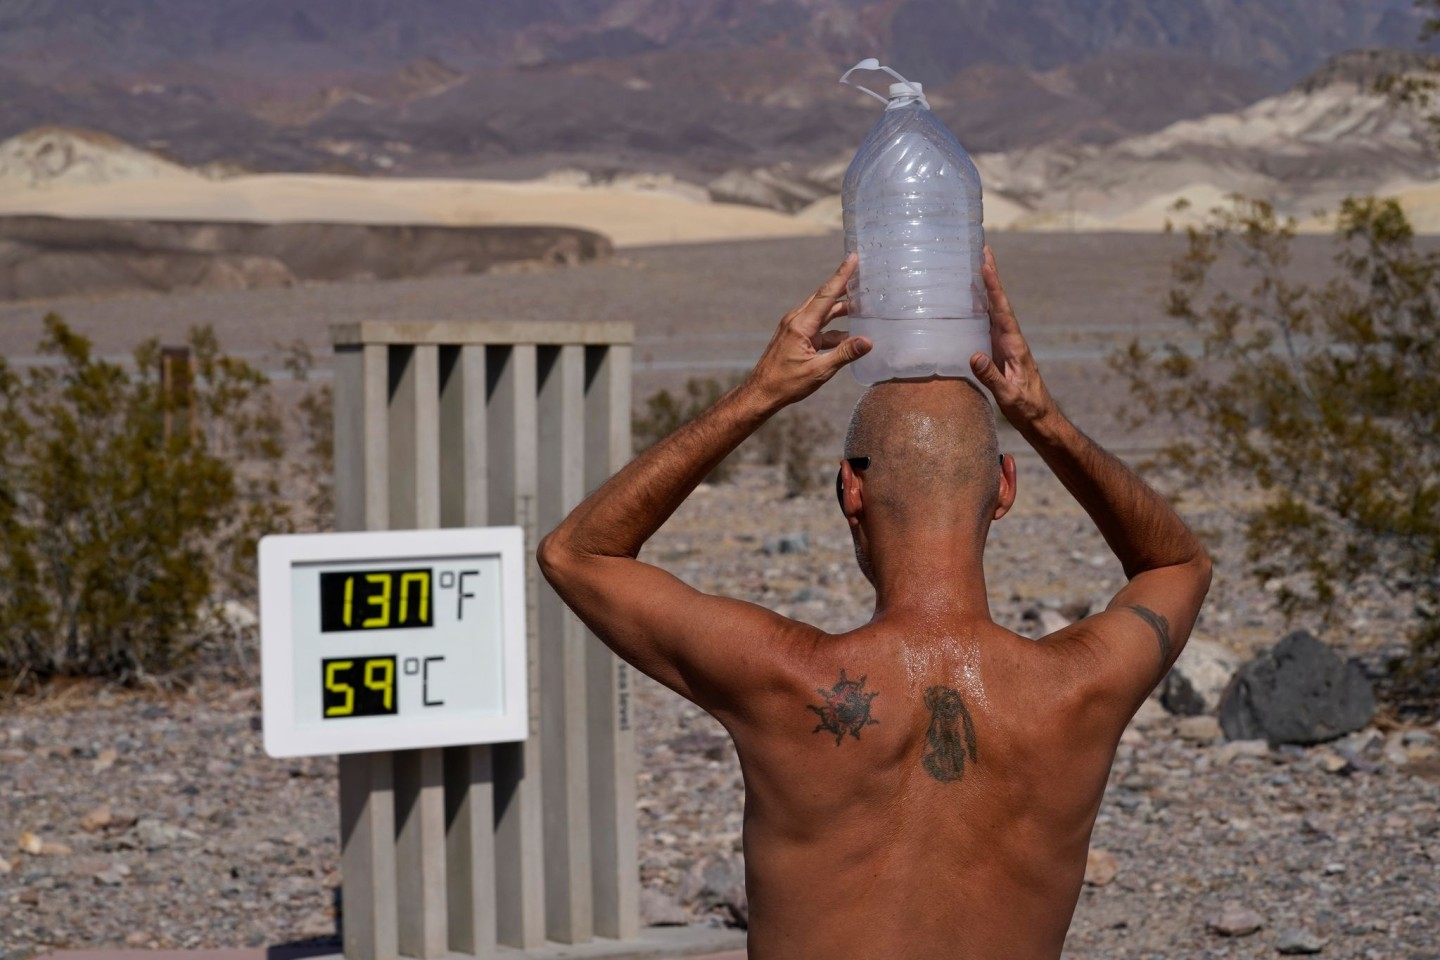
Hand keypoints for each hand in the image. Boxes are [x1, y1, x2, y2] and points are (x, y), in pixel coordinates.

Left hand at [744, 254, 870, 409]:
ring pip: (822, 313)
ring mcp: (794, 328)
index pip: (826, 294)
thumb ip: (844, 354)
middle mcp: (796, 321)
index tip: (853, 257)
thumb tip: (868, 341)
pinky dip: (833, 329)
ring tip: (861, 304)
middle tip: (862, 274)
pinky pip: (818, 327)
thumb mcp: (819, 371)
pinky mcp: (795, 337)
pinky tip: (848, 336)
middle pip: (824, 298)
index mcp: (801, 325)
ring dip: (840, 309)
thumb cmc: (786, 383)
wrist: (761, 393)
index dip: (842, 275)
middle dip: (843, 286)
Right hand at [970, 247, 1057, 430]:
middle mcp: (1010, 339)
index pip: (1002, 309)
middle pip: (998, 302)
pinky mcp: (998, 352)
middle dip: (990, 277)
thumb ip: (992, 377)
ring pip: (992, 310)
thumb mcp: (1009, 396)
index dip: (993, 286)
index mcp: (1015, 345)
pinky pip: (986, 325)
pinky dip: (978, 309)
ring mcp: (1004, 344)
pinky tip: (968, 302)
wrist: (1040, 419)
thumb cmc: (1027, 409)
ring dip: (984, 289)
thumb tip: (973, 355)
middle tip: (982, 250)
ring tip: (973, 267)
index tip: (985, 263)